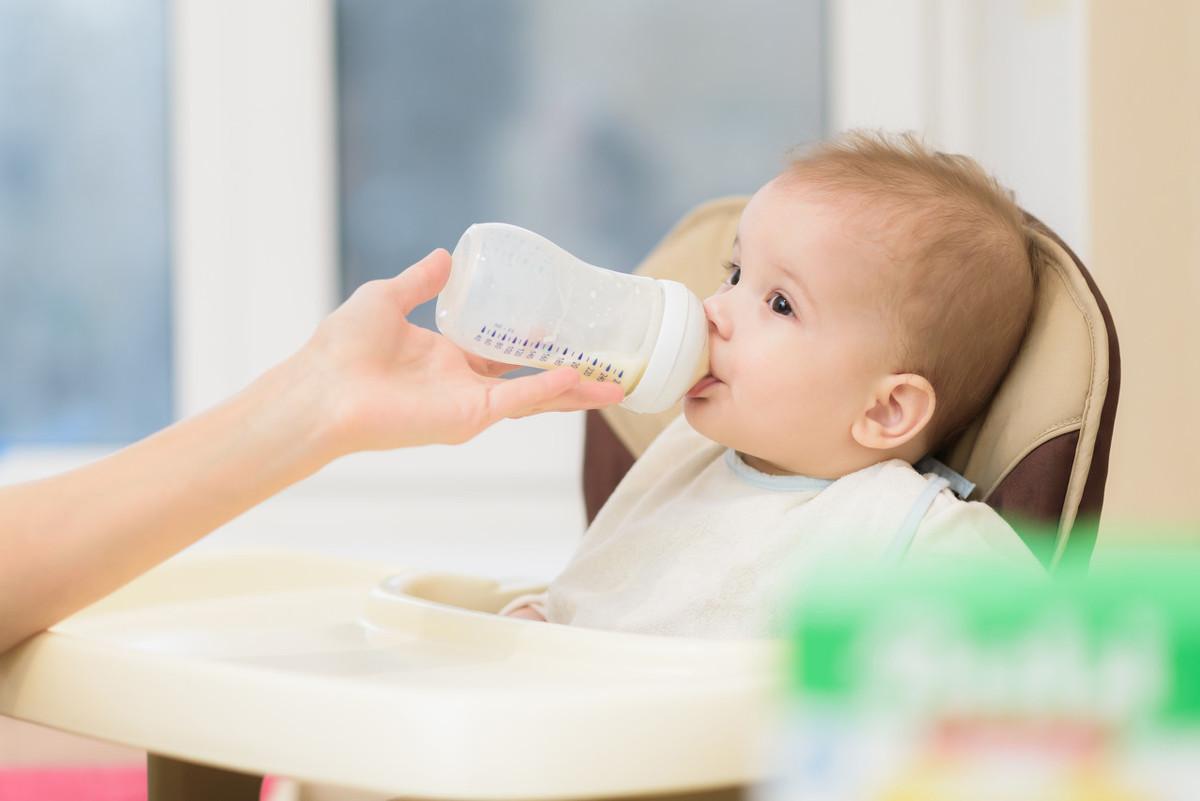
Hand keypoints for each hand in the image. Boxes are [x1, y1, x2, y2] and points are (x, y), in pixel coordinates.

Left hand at [294, 249, 624, 456]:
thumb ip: (420, 281)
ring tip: (614, 383)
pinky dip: (548, 390)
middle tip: (607, 363)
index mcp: (447, 358)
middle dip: (570, 374)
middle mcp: (464, 383)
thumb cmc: (342, 348)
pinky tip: (578, 377)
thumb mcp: (387, 298)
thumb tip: (445, 255)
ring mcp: (470, 403)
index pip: (503, 352)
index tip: (564, 324)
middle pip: (530, 378)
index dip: (535, 341)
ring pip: (535, 396)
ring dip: (574, 390)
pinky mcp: (469, 416)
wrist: (323, 388)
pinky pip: (517, 401)